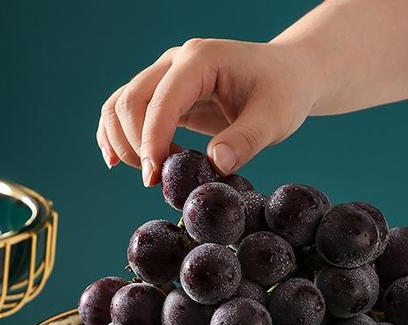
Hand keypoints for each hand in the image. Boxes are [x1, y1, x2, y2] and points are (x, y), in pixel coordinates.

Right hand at [96, 39, 317, 184]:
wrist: (288, 76)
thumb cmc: (284, 92)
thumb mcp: (274, 118)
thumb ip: (245, 140)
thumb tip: (216, 164)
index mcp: (200, 60)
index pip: (161, 101)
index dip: (152, 141)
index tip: (155, 178)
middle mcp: (175, 63)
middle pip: (130, 101)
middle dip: (135, 146)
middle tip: (157, 182)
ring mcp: (167, 77)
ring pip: (121, 105)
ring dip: (123, 143)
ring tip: (151, 175)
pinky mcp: (167, 95)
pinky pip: (129, 111)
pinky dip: (118, 136)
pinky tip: (119, 161)